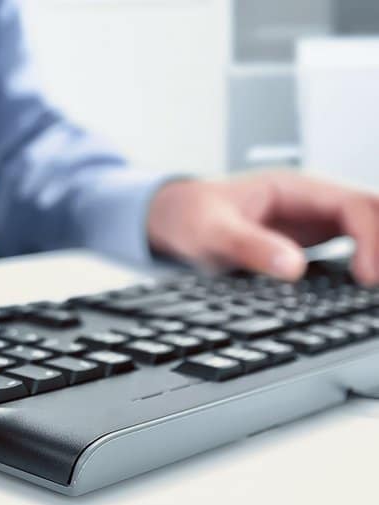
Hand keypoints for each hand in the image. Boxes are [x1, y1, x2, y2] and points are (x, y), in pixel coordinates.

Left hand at [147, 172, 378, 284]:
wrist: (173, 219)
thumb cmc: (189, 217)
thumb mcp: (210, 233)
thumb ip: (249, 247)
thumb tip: (294, 268)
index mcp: (293, 188)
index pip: (354, 205)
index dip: (371, 239)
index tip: (366, 277)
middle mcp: (310, 201)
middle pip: (371, 213)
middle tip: (378, 287)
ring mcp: (312, 220)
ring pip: (366, 229)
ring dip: (377, 253)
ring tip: (376, 291)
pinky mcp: (308, 241)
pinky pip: (352, 247)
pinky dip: (366, 263)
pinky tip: (365, 288)